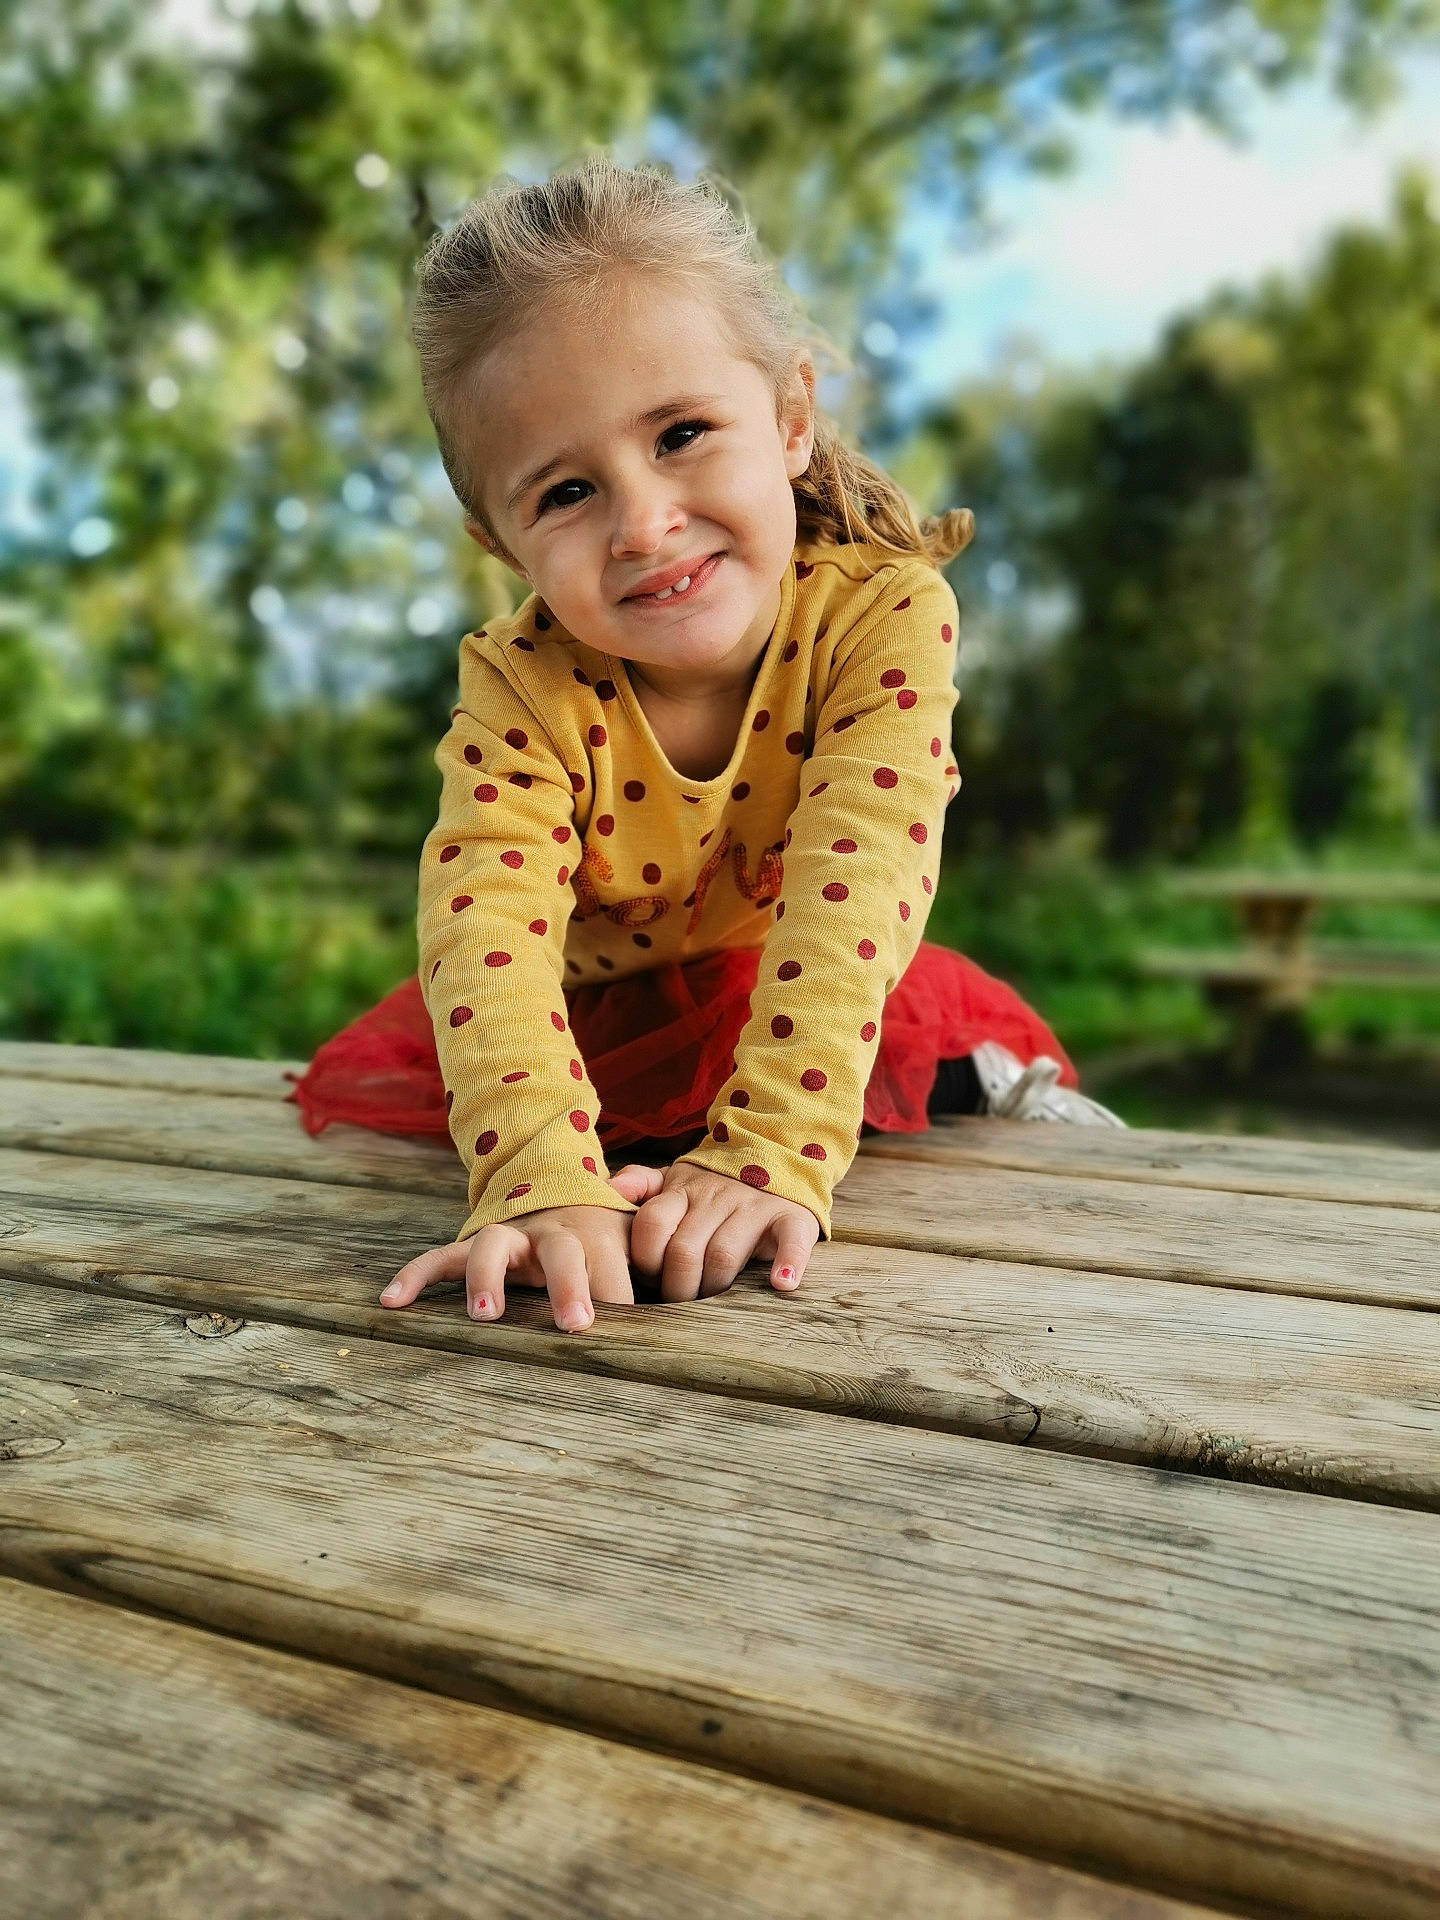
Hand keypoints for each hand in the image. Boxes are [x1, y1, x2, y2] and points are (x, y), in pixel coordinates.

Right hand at [379, 1185, 635, 1332]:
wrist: (558, 1182)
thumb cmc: (606, 1234)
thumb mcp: (635, 1243)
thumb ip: (657, 1270)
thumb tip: (693, 1315)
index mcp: (599, 1235)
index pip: (614, 1271)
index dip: (622, 1299)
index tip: (631, 1334)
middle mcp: (551, 1232)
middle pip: (561, 1252)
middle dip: (569, 1287)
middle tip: (578, 1326)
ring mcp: (508, 1236)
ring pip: (493, 1248)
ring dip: (488, 1279)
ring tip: (485, 1317)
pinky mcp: (472, 1244)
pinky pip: (438, 1257)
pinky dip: (414, 1276)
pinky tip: (391, 1302)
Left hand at [610, 1160, 818, 1301]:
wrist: (778, 1156)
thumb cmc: (715, 1186)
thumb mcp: (676, 1178)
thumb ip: (641, 1185)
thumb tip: (611, 1188)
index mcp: (683, 1190)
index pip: (651, 1225)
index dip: (646, 1260)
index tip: (653, 1278)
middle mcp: (717, 1197)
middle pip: (683, 1251)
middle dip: (677, 1287)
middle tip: (682, 1301)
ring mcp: (754, 1207)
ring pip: (724, 1255)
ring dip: (715, 1286)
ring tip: (715, 1300)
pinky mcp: (791, 1217)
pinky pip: (790, 1241)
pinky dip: (788, 1264)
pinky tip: (780, 1284)